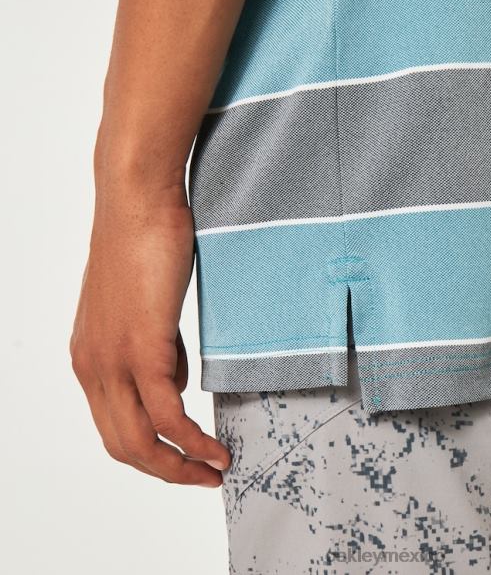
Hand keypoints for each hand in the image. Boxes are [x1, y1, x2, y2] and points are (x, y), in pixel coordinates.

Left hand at [70, 181, 229, 485]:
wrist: (137, 200)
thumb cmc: (145, 240)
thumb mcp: (145, 306)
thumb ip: (156, 348)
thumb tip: (174, 380)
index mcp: (89, 358)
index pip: (114, 426)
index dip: (151, 452)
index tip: (187, 457)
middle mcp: (92, 367)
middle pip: (122, 446)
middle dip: (166, 471)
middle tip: (204, 476)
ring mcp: (113, 359)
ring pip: (139, 440)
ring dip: (180, 465)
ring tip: (215, 468)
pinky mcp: (142, 346)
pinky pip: (166, 414)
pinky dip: (192, 441)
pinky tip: (214, 447)